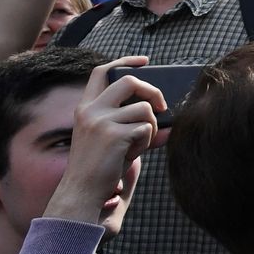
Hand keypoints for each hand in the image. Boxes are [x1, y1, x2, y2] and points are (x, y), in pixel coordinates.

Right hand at [42, 57, 164, 224]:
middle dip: (152, 91)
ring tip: (137, 144)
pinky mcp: (113, 134)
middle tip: (161, 107)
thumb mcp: (114, 139)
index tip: (145, 62)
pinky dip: (147, 141)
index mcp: (85, 108)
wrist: (82, 192)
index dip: (125, 62)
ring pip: (144, 108)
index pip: (101, 72)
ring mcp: (100, 121)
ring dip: (150, 127)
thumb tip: (172, 123)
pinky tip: (132, 154)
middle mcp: (90, 110)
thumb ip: (136, 125)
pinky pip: (147, 128)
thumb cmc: (100, 166)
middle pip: (129, 81)